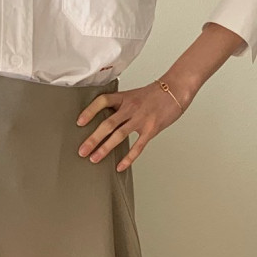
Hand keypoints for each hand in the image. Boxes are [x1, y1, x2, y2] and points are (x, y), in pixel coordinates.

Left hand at [74, 75, 198, 171]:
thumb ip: (120, 106)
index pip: (102, 101)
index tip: (79, 122)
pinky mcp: (151, 129)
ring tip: (94, 159)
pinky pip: (138, 146)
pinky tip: (119, 166)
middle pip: (108, 123)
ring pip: (119, 136)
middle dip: (93, 139)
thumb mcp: (133, 95)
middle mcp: (130, 108)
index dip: (90, 111)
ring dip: (105, 149)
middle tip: (81, 151)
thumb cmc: (155, 94)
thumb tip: (104, 119)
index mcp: (124, 97)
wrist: (177, 90)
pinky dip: (128, 158)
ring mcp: (141, 119)